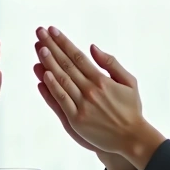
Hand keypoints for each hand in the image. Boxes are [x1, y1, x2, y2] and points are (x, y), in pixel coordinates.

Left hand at [33, 26, 165, 169]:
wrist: (131, 138)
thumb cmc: (131, 109)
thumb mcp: (129, 82)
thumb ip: (111, 64)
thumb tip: (92, 47)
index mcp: (102, 80)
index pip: (78, 56)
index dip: (64, 42)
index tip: (53, 31)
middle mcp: (90, 90)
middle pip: (66, 65)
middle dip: (52, 47)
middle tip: (40, 32)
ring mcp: (82, 105)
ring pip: (61, 80)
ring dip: (48, 63)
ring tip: (39, 48)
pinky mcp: (75, 120)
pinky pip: (60, 101)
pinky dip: (51, 87)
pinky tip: (43, 75)